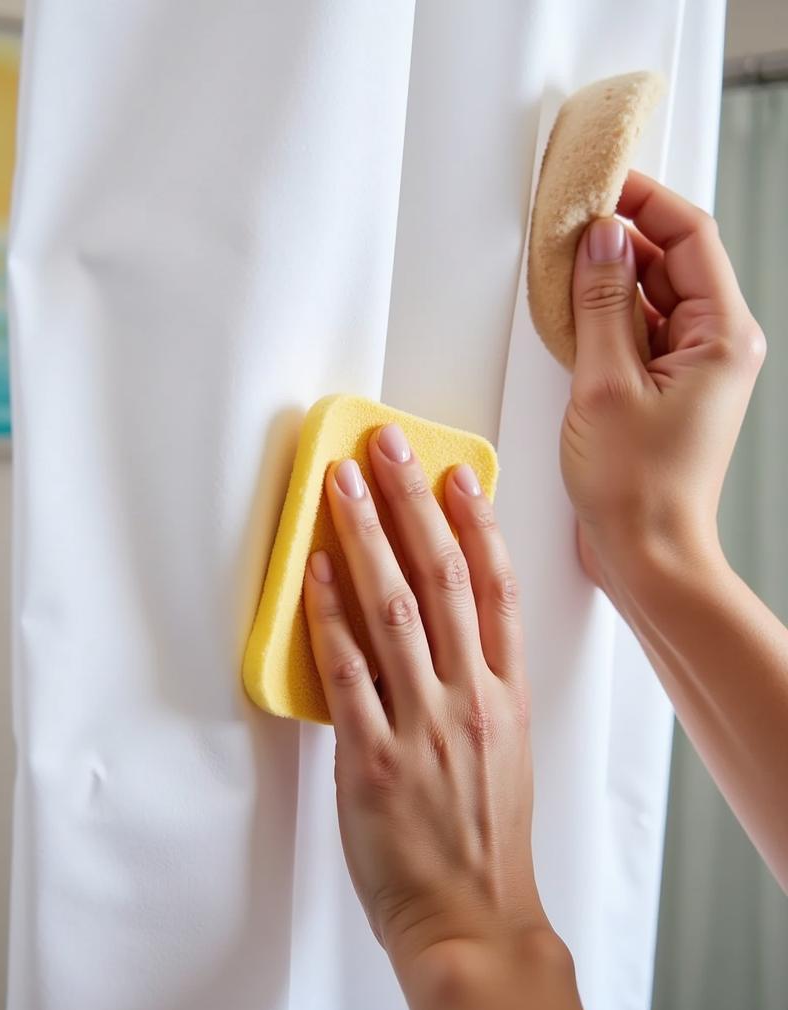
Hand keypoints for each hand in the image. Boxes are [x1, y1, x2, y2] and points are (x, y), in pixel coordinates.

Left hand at [302, 425, 584, 1009]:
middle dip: (413, 504)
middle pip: (443, 578)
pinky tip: (314, 572)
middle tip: (388, 447)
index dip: (476, 524)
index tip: (457, 475)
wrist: (473, 919)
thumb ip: (479, 685)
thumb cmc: (485, 839)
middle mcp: (469, 698)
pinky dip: (329, 616)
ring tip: (343, 483)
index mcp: (505, 695)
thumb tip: (446, 630)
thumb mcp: (504, 750)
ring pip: (394, 608)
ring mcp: (423, 725)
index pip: (497, 589)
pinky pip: (347, 671)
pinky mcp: (374, 758)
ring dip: (365, 537)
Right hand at [562, 169, 765, 595]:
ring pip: (650, 296)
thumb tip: (600, 238)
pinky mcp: (662, 388)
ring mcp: (690, 367)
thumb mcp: (606, 384)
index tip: (599, 183)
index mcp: (723, 335)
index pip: (690, 236)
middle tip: (566, 222)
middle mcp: (716, 345)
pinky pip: (636, 332)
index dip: (644, 201)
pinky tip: (569, 316)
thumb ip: (603, 302)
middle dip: (621, 236)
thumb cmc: (637, 487)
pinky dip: (604, 317)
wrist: (646, 552)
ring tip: (560, 267)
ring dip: (607, 278)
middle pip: (672, 261)